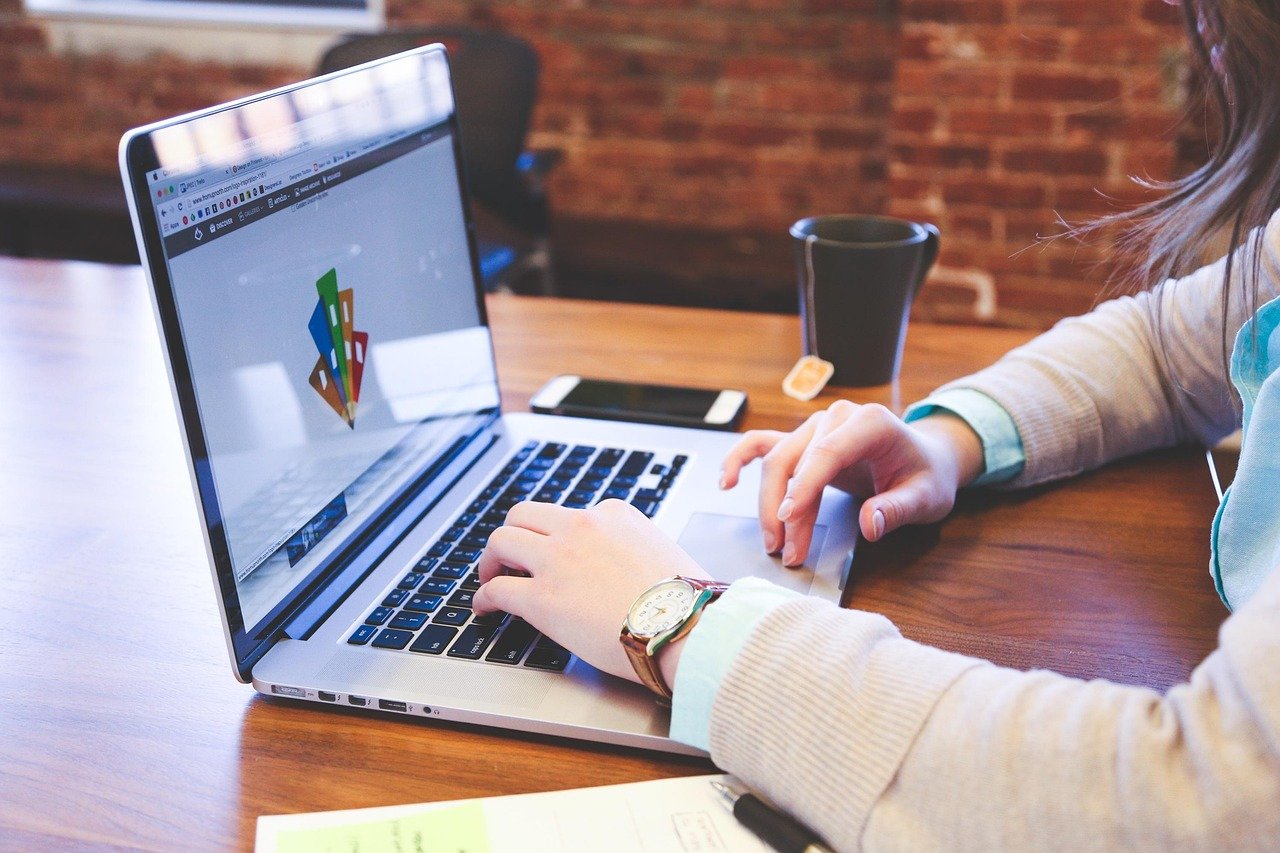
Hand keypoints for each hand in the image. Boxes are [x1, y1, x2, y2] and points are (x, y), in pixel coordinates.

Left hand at [473, 499, 710, 683]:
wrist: (686, 625)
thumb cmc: (686, 599)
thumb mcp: (663, 553)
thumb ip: (636, 550)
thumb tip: (630, 570)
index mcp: (613, 514)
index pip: (571, 516)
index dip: (556, 537)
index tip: (553, 553)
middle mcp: (581, 527)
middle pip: (524, 515)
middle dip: (512, 535)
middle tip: (508, 557)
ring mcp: (558, 560)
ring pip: (502, 541)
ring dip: (491, 560)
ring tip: (489, 578)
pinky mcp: (541, 598)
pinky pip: (497, 589)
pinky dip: (484, 597)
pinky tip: (485, 608)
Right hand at [720, 401, 983, 564]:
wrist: (925, 459)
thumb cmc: (925, 476)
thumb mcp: (926, 497)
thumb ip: (899, 509)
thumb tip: (870, 524)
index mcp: (870, 422)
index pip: (828, 452)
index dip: (805, 486)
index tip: (789, 519)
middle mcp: (837, 418)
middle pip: (795, 460)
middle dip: (786, 509)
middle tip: (788, 552)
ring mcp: (816, 427)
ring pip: (777, 461)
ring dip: (769, 503)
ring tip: (774, 543)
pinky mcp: (803, 441)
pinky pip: (763, 444)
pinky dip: (740, 460)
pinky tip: (726, 481)